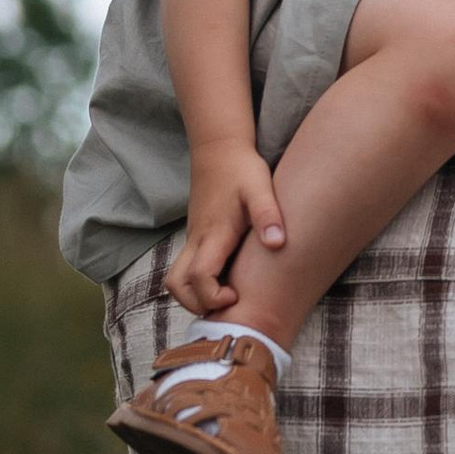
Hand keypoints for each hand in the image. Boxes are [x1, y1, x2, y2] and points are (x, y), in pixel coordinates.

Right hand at [169, 144, 284, 316]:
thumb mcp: (260, 187)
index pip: (198, 277)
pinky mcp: (196, 237)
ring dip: (194, 295)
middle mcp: (197, 240)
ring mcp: (193, 239)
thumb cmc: (241, 169)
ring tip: (227, 294)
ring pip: (176, 279)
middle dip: (196, 304)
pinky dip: (198, 283)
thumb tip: (278, 245)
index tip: (235, 295)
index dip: (212, 296)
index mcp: (213, 234)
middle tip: (229, 303)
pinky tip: (227, 280)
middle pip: (176, 285)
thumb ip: (267, 215)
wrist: (219, 149)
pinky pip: (187, 269)